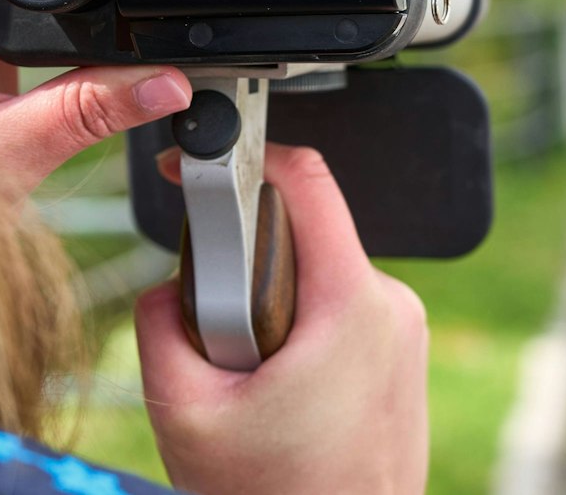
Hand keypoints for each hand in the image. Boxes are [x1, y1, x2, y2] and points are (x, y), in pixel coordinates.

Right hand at [135, 144, 430, 494]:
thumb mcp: (184, 411)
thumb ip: (161, 323)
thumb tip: (168, 283)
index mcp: (350, 304)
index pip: (305, 177)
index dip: (241, 153)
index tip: (196, 164)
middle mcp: (391, 305)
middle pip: (302, 228)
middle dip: (243, 256)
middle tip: (214, 322)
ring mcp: (404, 332)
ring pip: (315, 270)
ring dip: (268, 299)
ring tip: (249, 373)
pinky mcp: (401, 355)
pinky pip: (336, 306)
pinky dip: (297, 327)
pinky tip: (278, 386)